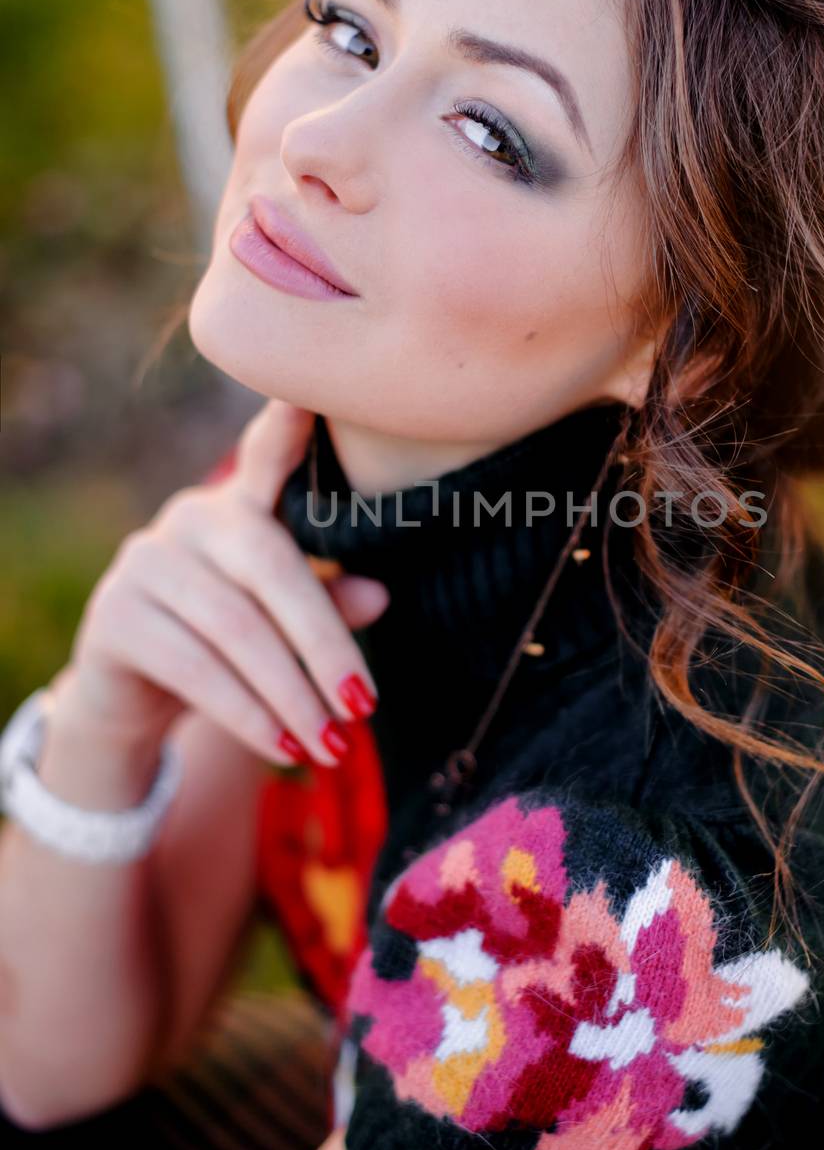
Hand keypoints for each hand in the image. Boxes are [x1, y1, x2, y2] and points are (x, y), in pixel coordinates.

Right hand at [61, 400, 388, 768]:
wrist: (137, 697)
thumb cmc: (233, 645)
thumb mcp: (285, 624)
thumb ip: (329, 601)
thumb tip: (381, 595)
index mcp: (241, 505)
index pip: (267, 459)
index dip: (285, 431)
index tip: (308, 403)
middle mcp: (191, 519)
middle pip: (271, 569)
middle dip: (325, 643)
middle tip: (365, 704)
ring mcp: (146, 564)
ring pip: (236, 630)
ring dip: (291, 695)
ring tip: (333, 745)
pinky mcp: (117, 619)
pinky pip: (196, 669)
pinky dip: (250, 715)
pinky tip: (286, 746)